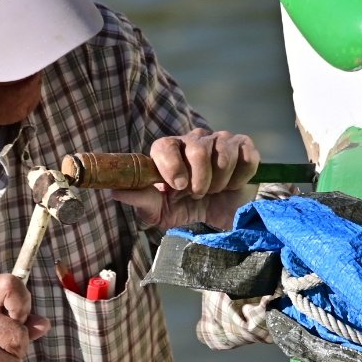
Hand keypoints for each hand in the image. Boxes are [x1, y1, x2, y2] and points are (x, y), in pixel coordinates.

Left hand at [111, 128, 258, 230]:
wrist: (218, 220)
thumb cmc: (184, 211)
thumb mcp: (159, 212)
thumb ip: (140, 200)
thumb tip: (115, 191)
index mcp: (169, 151)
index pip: (165, 146)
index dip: (172, 165)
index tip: (179, 187)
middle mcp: (194, 140)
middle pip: (198, 148)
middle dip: (200, 179)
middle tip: (198, 194)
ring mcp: (220, 141)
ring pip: (223, 152)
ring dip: (220, 181)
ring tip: (215, 191)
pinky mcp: (244, 147)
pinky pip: (246, 155)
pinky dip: (240, 177)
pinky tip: (233, 185)